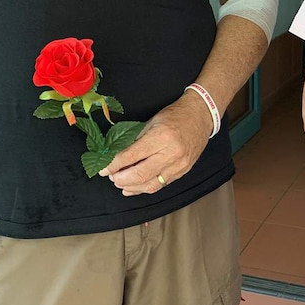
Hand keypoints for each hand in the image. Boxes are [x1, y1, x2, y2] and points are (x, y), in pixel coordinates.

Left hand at [98, 91, 213, 195]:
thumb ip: (136, 140)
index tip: (104, 169)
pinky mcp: (183, 171)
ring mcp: (179, 164)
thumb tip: (117, 156)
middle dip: (121, 178)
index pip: (131, 156)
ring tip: (120, 183)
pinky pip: (161, 185)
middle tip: (111, 176)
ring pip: (150, 184)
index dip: (114, 165)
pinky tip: (134, 187)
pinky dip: (145, 188)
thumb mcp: (152, 122)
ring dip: (131, 186)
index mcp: (160, 137)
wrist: (201, 116)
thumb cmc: (175, 115)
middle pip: (140, 174)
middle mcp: (171, 153)